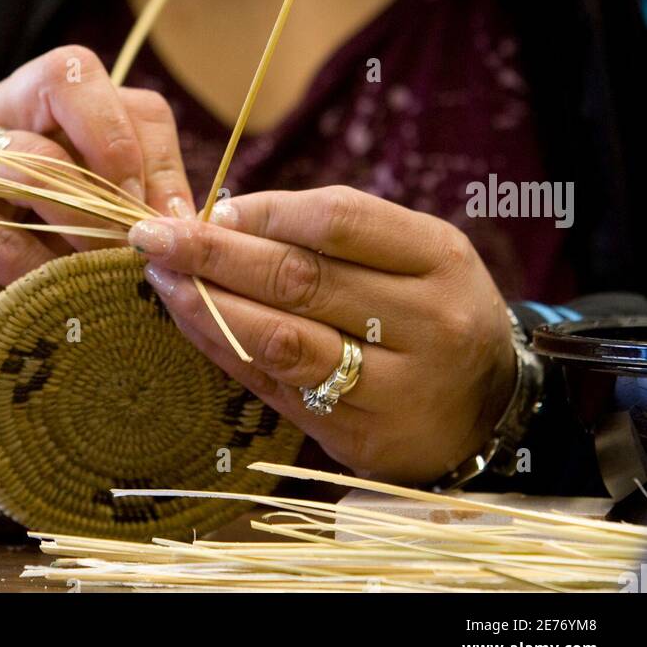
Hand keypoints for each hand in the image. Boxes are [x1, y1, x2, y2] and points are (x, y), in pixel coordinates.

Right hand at [0, 46, 193, 373]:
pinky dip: (40, 271)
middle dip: (119, 147)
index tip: (175, 214)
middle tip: (142, 221)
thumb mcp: (71, 217)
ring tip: (114, 265)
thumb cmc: (8, 253)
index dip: (152, 144)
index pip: (109, 84)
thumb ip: (120, 204)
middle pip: (67, 80)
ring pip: (32, 160)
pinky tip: (61, 295)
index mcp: (36, 104)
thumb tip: (189, 226)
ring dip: (87, 217)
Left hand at [127, 185, 517, 485]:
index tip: (215, 207)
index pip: (340, 220)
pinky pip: (277, 387)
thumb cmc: (435, 307)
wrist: (492, 409)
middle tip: (155, 234)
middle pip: (303, 280)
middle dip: (217, 254)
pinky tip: (190, 320)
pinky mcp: (358, 438)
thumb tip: (231, 213)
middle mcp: (425, 323)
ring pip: (284, 341)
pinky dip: (225, 349)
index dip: (268, 211)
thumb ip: (340, 229)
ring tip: (161, 276)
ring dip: (210, 305)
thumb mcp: (418, 251)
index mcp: (439, 258)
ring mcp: (394, 388)